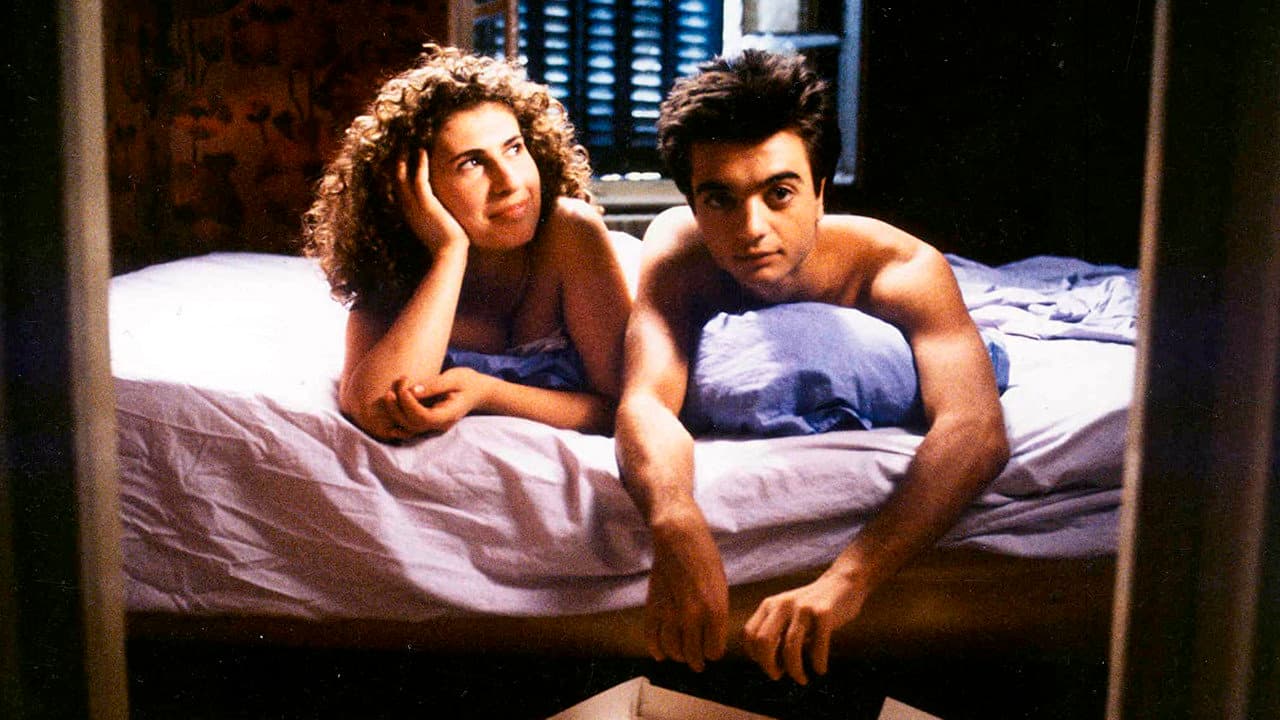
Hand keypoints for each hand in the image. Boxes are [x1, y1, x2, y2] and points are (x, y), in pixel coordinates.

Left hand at [379, 367, 494, 435]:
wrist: (478, 392)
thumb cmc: (467, 382)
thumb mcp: (454, 378)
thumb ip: (435, 385)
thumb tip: (413, 391)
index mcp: (448, 415)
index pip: (424, 416)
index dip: (410, 404)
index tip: (404, 386)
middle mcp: (440, 425)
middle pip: (413, 424)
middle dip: (397, 408)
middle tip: (390, 391)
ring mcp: (434, 426)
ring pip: (409, 427)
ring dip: (395, 413)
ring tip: (389, 394)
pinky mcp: (428, 422)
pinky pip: (411, 428)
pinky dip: (398, 425)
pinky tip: (389, 422)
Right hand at [396, 149, 468, 255]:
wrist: (448, 254)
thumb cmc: (446, 246)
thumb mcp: (436, 229)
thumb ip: (434, 219)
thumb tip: (442, 214)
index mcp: (410, 214)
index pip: (399, 191)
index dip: (397, 176)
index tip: (399, 162)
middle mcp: (408, 209)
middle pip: (396, 181)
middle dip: (395, 164)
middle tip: (398, 147)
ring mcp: (415, 206)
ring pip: (403, 177)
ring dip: (404, 159)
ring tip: (407, 144)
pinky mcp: (426, 203)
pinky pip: (420, 178)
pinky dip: (420, 164)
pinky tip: (422, 151)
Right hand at [644, 510, 728, 671]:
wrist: (680, 539)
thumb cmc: (705, 559)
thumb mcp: (721, 589)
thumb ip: (717, 616)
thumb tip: (711, 638)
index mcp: (715, 611)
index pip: (714, 650)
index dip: (713, 653)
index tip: (711, 650)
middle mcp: (692, 616)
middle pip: (693, 655)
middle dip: (696, 661)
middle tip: (698, 663)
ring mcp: (670, 613)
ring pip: (672, 650)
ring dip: (677, 656)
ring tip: (681, 656)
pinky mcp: (653, 607)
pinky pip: (652, 638)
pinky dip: (656, 650)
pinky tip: (661, 653)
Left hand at [742, 571, 866, 684]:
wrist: (842, 583)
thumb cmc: (812, 608)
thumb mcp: (787, 615)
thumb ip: (777, 635)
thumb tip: (770, 666)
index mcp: (769, 605)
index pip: (750, 634)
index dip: (755, 656)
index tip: (768, 667)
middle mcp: (782, 605)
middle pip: (763, 641)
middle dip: (769, 666)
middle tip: (779, 676)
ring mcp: (803, 608)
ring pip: (790, 647)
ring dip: (794, 670)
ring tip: (802, 679)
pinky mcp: (824, 613)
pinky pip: (817, 645)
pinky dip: (818, 663)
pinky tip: (820, 669)